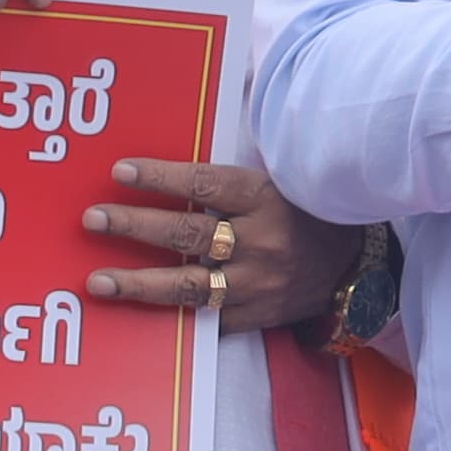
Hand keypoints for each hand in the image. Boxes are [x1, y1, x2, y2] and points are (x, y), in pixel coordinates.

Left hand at [80, 160, 359, 335]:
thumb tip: (209, 132)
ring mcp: (256, 283)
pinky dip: (171, 317)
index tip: (121, 171)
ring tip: (98, 280)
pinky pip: (206, 319)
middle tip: (94, 219)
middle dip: (136, 226)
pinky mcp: (253, 316)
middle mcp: (261, 241)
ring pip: (189, 284)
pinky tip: (134, 317)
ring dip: (139, 282)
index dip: (162, 177)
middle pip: (189, 233)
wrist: (356, 268)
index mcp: (267, 199)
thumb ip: (236, 173)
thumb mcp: (283, 183)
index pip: (207, 185)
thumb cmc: (308, 216)